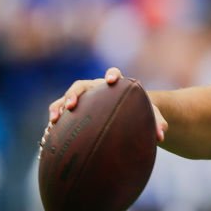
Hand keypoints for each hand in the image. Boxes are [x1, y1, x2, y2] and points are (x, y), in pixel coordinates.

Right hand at [45, 67, 167, 142]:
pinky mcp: (72, 111)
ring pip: (66, 98)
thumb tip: (162, 136)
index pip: (113, 74)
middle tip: (72, 105)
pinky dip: (55, 120)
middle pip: (81, 86)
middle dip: (75, 94)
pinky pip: (59, 113)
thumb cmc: (138, 113)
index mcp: (115, 86)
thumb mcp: (149, 116)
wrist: (126, 115)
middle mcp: (95, 89)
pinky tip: (49, 134)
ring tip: (54, 119)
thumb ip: (157, 123)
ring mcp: (82, 99)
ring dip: (59, 106)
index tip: (113, 80)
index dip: (112, 74)